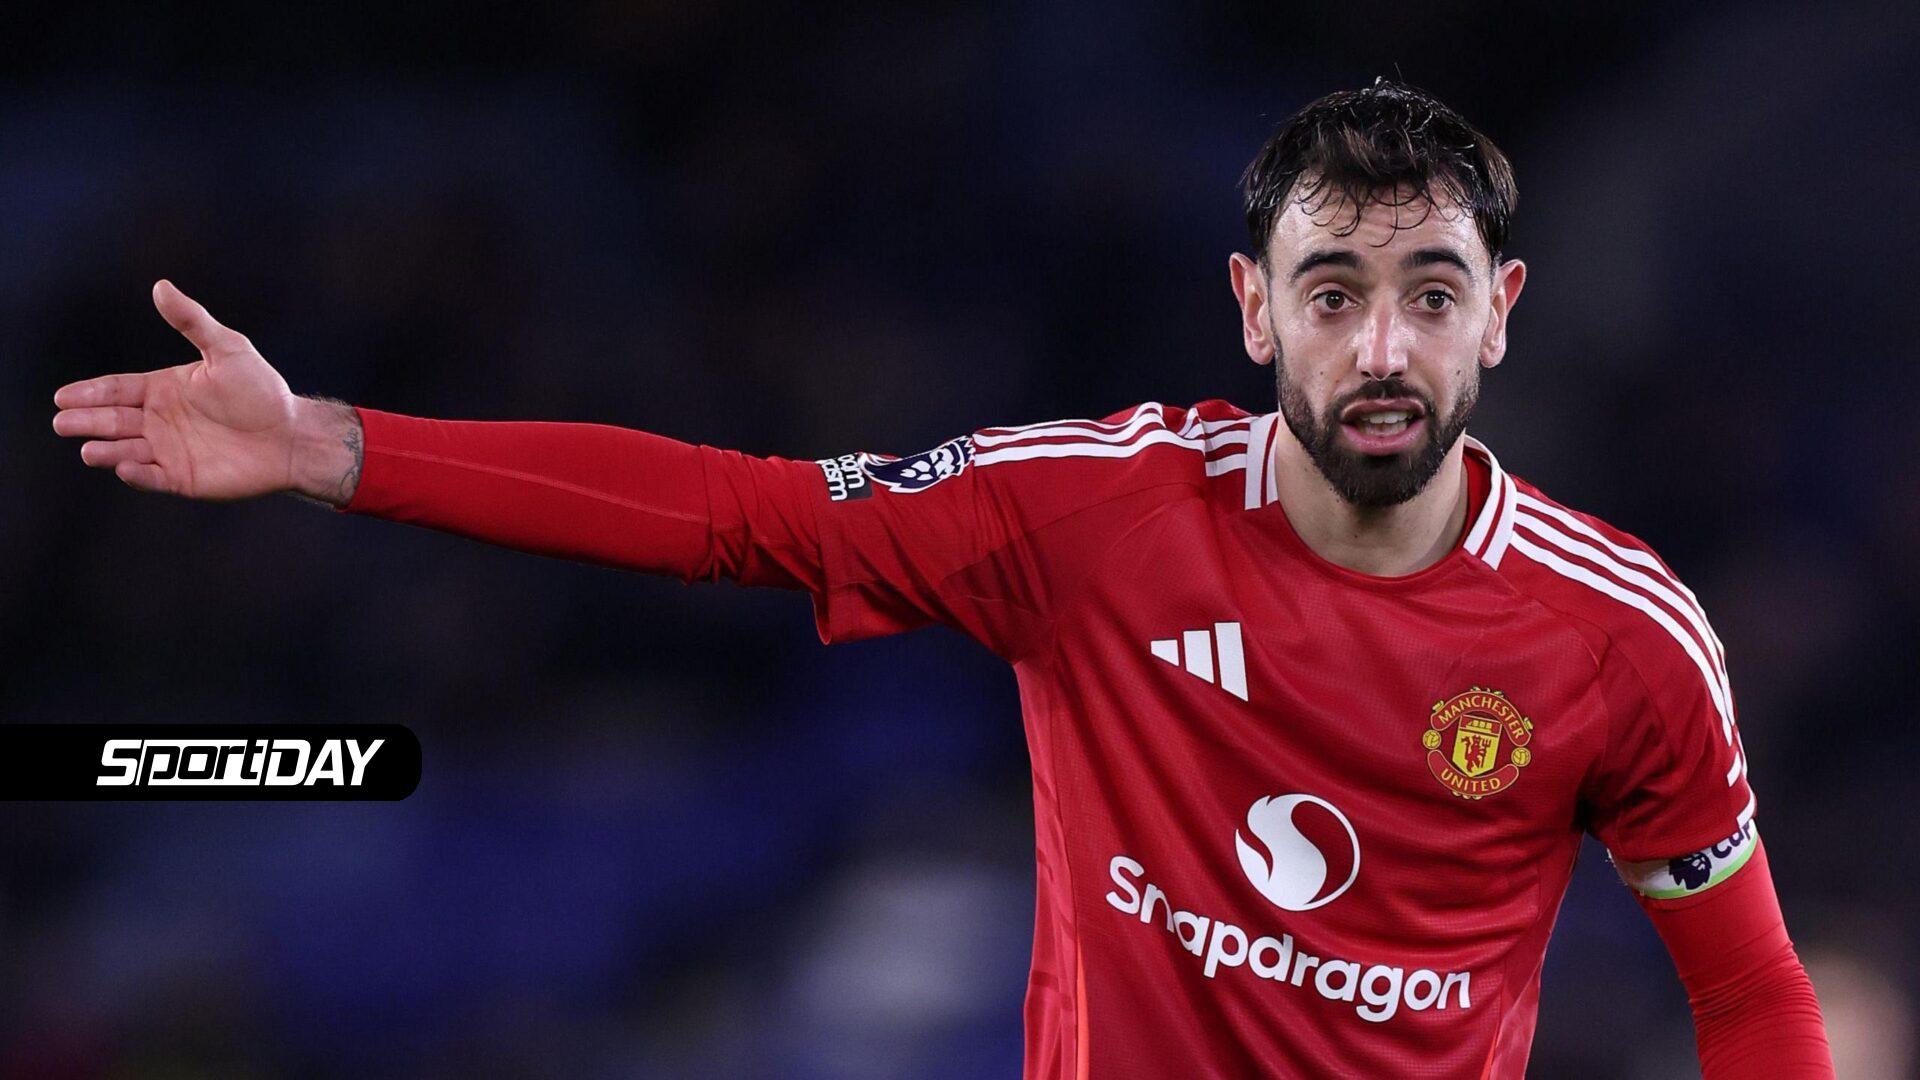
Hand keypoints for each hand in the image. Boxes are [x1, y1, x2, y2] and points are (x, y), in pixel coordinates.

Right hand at [52, 281, 342, 501]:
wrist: (293, 434)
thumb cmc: (262, 391)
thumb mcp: (227, 349)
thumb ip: (192, 322)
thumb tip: (161, 286)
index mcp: (163, 389)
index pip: (117, 390)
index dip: (90, 393)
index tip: (63, 396)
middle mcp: (160, 420)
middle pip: (113, 420)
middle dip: (87, 421)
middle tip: (62, 422)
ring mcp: (169, 450)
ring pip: (126, 450)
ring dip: (106, 450)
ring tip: (88, 448)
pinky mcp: (183, 478)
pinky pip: (153, 478)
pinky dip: (138, 474)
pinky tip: (125, 467)